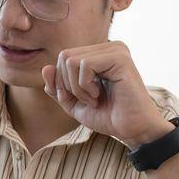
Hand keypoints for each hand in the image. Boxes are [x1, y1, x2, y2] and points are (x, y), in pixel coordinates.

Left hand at [41, 41, 173, 148]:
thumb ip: (57, 87)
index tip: (79, 99)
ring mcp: (116, 50)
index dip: (61, 82)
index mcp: (99, 54)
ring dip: (77, 87)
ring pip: (71, 60)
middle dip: (67, 84)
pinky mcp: (120, 58)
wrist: (132, 130)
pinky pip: (84, 65)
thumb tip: (46, 68)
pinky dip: (85, 86)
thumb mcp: (73, 103)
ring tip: (95, 99)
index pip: (63, 57)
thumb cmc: (108, 116)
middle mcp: (109, 47)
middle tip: (87, 100)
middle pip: (64, 56)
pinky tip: (99, 95)